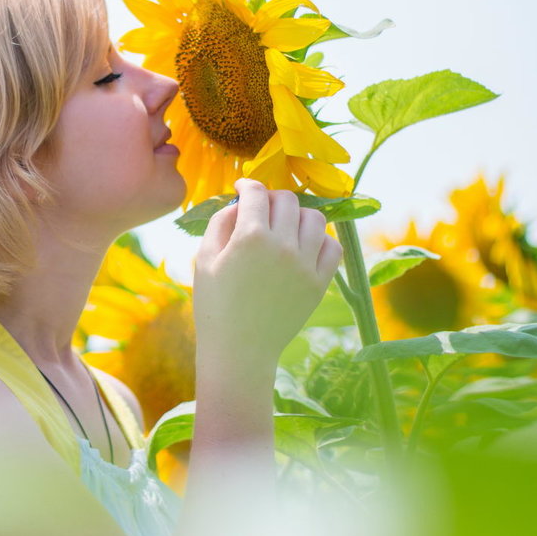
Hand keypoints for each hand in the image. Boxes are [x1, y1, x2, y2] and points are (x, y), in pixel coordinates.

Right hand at [191, 178, 343, 378]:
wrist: (239, 349)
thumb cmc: (214, 304)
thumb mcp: (204, 259)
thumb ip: (220, 223)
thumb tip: (238, 204)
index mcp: (250, 237)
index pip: (256, 194)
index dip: (247, 186)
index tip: (242, 188)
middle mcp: (282, 245)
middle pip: (287, 200)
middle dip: (271, 198)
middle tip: (260, 208)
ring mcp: (305, 264)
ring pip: (314, 218)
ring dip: (297, 215)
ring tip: (284, 226)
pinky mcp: (320, 282)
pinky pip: (332, 246)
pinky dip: (321, 239)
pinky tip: (304, 245)